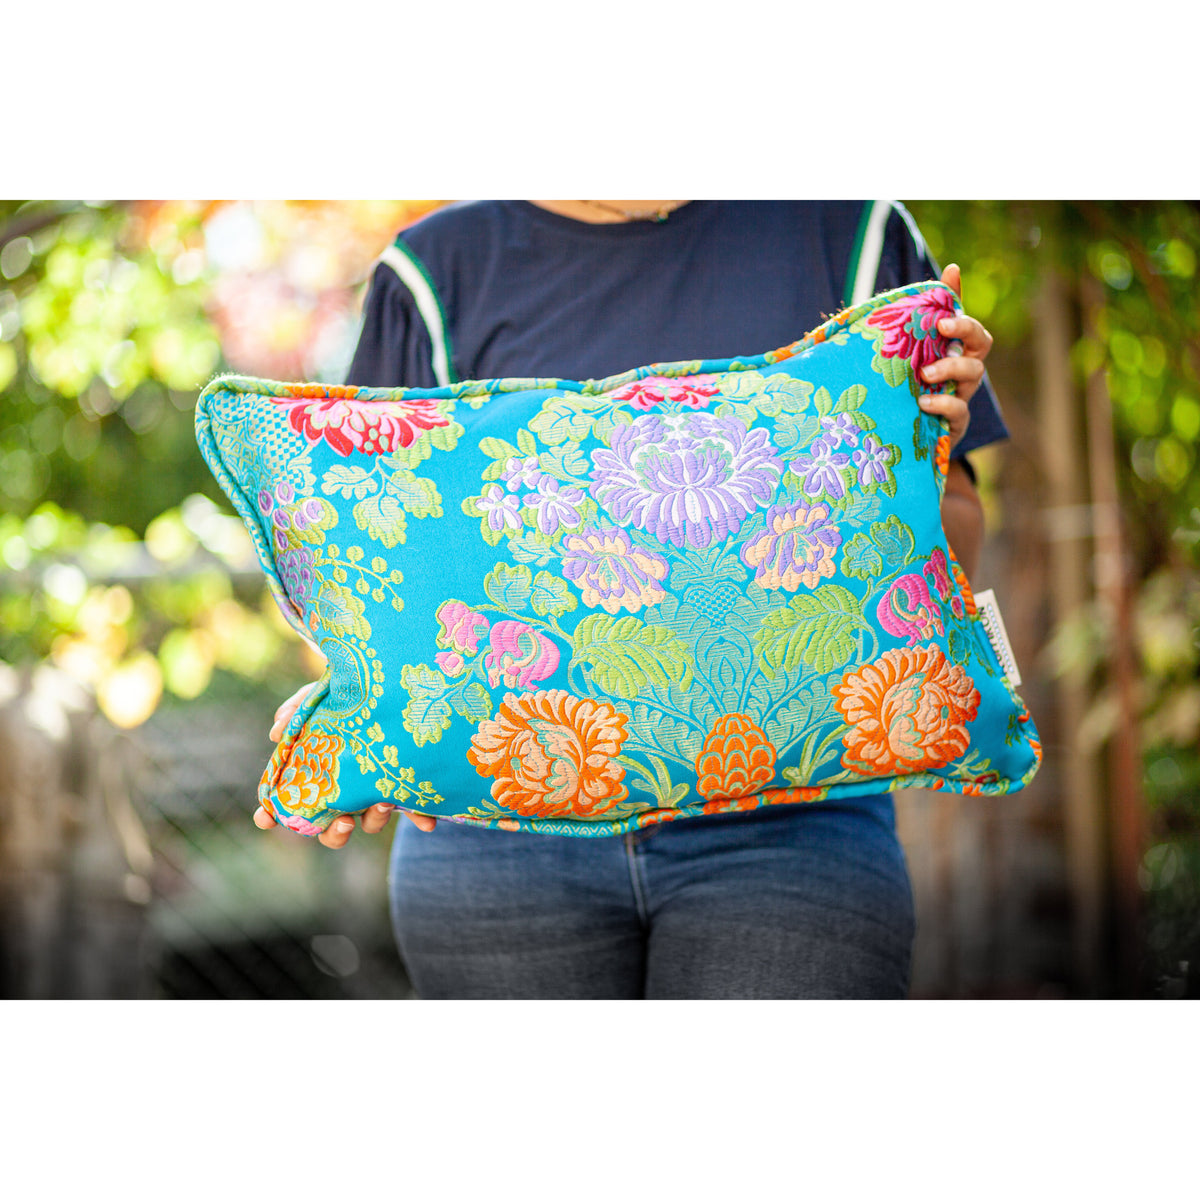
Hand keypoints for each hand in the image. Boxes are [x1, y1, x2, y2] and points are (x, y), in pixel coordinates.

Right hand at [259, 681, 436, 844]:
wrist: (393, 691)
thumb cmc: (348, 698)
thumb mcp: (321, 697)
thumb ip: (298, 709)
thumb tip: (277, 731)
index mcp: (320, 774)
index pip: (291, 800)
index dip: (273, 814)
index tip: (264, 819)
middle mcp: (346, 791)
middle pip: (332, 828)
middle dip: (334, 832)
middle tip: (341, 822)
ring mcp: (375, 793)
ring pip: (370, 822)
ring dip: (374, 820)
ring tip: (381, 802)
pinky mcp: (407, 787)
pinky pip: (415, 810)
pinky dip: (421, 817)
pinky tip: (427, 824)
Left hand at [917, 263, 994, 452]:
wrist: (897, 443)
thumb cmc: (902, 393)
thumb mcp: (900, 360)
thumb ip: (910, 326)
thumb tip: (929, 280)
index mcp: (951, 352)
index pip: (968, 326)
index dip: (962, 312)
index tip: (943, 311)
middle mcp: (962, 371)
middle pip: (982, 342)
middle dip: (966, 329)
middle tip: (943, 326)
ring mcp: (961, 396)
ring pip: (975, 372)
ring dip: (952, 366)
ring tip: (925, 373)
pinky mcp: (955, 424)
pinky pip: (959, 410)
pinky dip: (944, 403)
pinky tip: (924, 402)